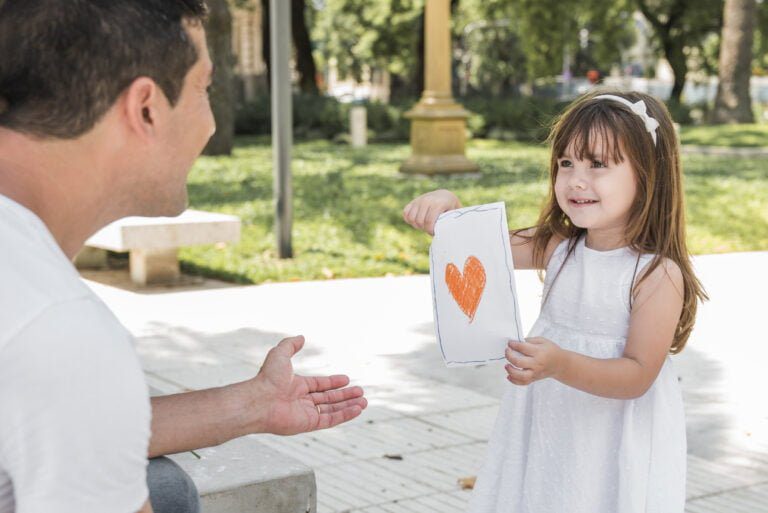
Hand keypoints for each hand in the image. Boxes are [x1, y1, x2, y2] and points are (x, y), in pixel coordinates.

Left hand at [251, 336, 366, 434]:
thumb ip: (290, 345)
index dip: (333, 383)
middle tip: (360, 392)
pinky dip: (344, 415)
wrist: (260, 400)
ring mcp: (305, 413)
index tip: (346, 380)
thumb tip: (301, 337)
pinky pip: (330, 419)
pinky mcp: (308, 424)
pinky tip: (357, 409)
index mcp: (295, 386)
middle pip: (328, 398)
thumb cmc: (268, 378)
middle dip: (345, 395)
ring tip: (363, 402)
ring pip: (331, 410)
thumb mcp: (280, 354)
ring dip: (348, 406)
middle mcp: (301, 401)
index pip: (319, 385)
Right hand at [402, 189, 460, 234]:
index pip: (429, 222)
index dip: (430, 231)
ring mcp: (419, 200)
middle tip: (430, 230)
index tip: (434, 233)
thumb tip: (450, 233)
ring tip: (424, 226)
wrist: (444, 196)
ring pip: (411, 218)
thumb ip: (452, 221)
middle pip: (419, 221)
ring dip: (416, 225)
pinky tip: (416, 222)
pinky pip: (405, 213)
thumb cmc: (451, 208)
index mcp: (438, 204)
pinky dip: (409, 220)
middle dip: (424, 229)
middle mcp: (427, 200)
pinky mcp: (413, 201)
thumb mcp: (454, 213)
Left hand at [505, 337, 564, 384]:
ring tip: (507, 365)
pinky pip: (523, 383)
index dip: (513, 344)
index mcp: (539, 352)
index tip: (510, 343)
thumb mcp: (542, 341)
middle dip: (509, 356)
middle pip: (519, 362)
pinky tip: (509, 375)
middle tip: (507, 351)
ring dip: (511, 371)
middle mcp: (537, 364)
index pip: (522, 348)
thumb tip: (516, 342)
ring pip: (521, 376)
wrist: (561, 364)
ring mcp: (536, 373)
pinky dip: (514, 381)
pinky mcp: (534, 379)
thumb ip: (529, 341)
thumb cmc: (551, 351)